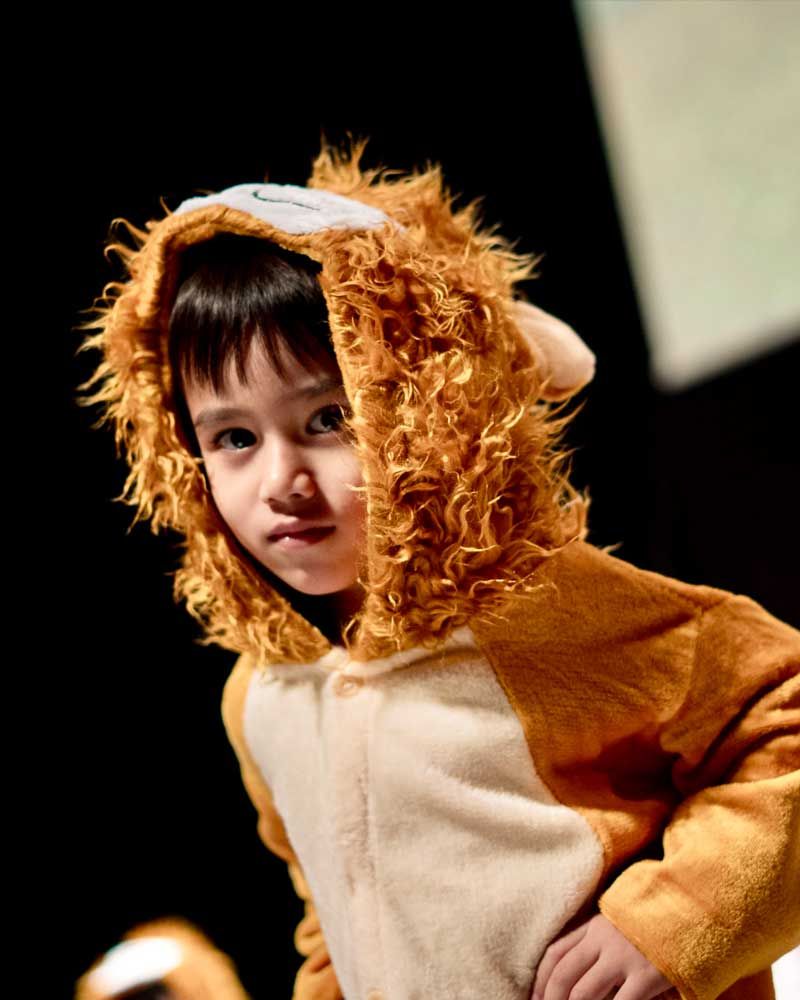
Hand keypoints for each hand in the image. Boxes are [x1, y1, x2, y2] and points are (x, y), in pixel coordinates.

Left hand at [531, 913, 672, 999]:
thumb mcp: (621, 925)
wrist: (690, 905)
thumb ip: (600, 943)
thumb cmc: (656, 921)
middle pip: (563, 975)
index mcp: (594, 926)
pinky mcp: (646, 975)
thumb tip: (578, 977)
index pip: (555, 953)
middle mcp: (602, 940)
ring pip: (583, 993)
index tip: (536, 998)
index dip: (541, 981)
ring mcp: (623, 957)